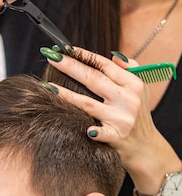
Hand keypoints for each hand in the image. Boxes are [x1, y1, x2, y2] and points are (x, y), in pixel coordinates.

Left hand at [45, 47, 180, 195]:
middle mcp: (127, 99)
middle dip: (71, 66)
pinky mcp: (117, 137)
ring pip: (89, 104)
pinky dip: (92, 131)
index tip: (66, 48)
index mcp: (132, 84)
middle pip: (94, 79)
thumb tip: (113, 56)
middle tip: (52, 57)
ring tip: (49, 86)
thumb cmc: (138, 116)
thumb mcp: (140, 90)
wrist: (146, 147)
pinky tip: (82, 128)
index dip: (85, 55)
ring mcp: (121, 118)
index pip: (105, 65)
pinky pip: (101, 133)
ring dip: (67, 95)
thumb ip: (129, 70)